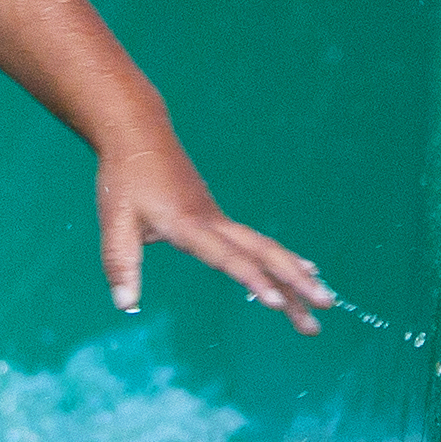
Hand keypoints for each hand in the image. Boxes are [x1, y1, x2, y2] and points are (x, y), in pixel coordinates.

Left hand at [97, 134, 330, 331]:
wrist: (139, 134)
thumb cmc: (126, 177)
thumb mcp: (115, 220)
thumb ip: (120, 263)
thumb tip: (125, 305)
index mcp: (190, 224)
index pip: (228, 257)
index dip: (253, 280)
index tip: (278, 303)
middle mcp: (213, 222)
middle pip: (264, 253)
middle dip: (296, 282)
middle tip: (326, 307)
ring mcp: (219, 219)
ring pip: (266, 249)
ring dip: (295, 276)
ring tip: (322, 304)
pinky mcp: (218, 219)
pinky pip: (257, 243)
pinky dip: (283, 260)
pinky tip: (301, 271)